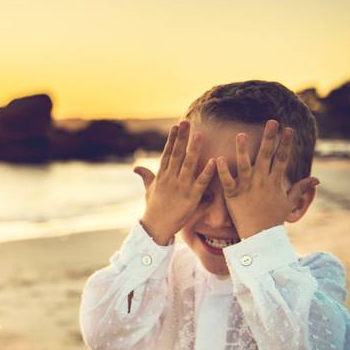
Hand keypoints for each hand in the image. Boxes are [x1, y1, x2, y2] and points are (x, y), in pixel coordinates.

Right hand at [134, 121, 216, 244]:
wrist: (156, 227)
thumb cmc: (153, 208)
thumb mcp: (148, 190)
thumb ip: (145, 176)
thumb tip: (135, 168)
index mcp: (162, 176)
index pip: (167, 153)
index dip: (172, 139)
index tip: (176, 126)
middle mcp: (171, 179)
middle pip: (177, 154)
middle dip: (182, 138)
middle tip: (187, 122)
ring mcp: (181, 187)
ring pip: (189, 165)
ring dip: (194, 149)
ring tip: (199, 135)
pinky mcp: (191, 198)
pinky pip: (201, 183)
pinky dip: (207, 172)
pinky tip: (214, 161)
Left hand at [215, 120, 319, 238]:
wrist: (259, 237)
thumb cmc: (273, 219)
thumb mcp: (289, 203)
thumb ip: (301, 188)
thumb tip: (317, 179)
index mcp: (274, 182)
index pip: (282, 158)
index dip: (286, 144)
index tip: (288, 129)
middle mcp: (261, 181)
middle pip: (266, 156)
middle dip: (269, 138)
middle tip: (271, 122)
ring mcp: (247, 187)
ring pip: (245, 165)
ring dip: (243, 150)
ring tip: (240, 135)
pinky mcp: (232, 195)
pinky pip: (226, 181)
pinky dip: (222, 171)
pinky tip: (217, 158)